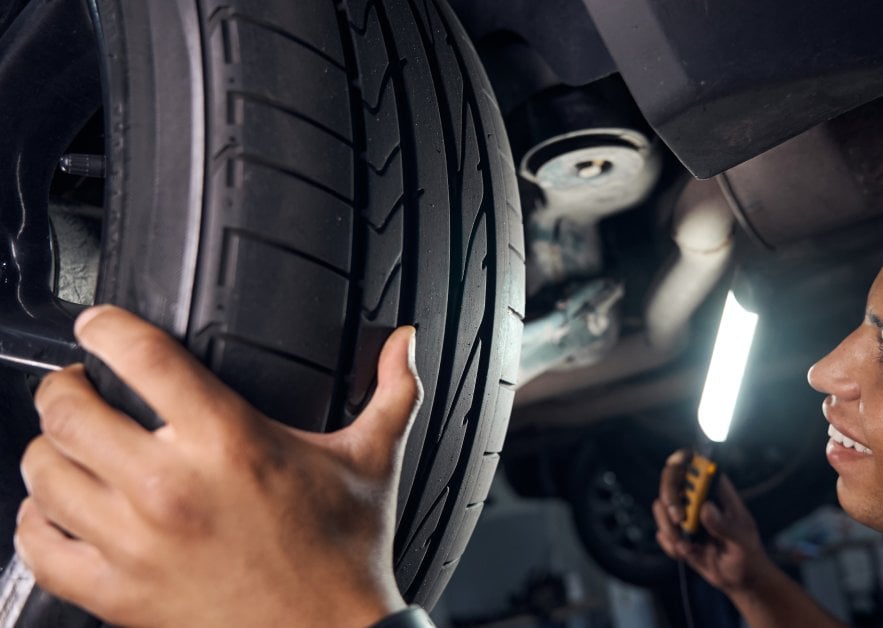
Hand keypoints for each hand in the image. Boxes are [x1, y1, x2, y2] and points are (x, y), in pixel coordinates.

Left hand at [15, 306, 421, 626]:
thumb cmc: (347, 552)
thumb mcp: (373, 458)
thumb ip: (391, 390)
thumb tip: (406, 341)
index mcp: (230, 440)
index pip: (137, 356)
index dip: (104, 327)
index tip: (100, 326)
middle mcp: (171, 486)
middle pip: (69, 410)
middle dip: (66, 389)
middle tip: (80, 388)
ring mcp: (137, 543)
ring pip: (44, 473)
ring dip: (49, 451)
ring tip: (70, 446)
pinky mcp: (118, 593)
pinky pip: (40, 547)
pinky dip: (38, 522)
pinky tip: (61, 509)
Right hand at [652, 450, 773, 593]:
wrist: (739, 578)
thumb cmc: (747, 554)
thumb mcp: (742, 541)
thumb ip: (725, 526)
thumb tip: (706, 508)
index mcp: (717, 490)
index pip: (696, 463)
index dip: (682, 459)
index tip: (678, 468)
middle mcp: (698, 498)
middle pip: (671, 479)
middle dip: (670, 497)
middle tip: (677, 519)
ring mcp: (685, 515)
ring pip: (661, 506)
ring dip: (669, 528)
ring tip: (687, 547)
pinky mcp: (676, 533)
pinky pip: (662, 533)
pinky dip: (671, 546)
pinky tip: (688, 554)